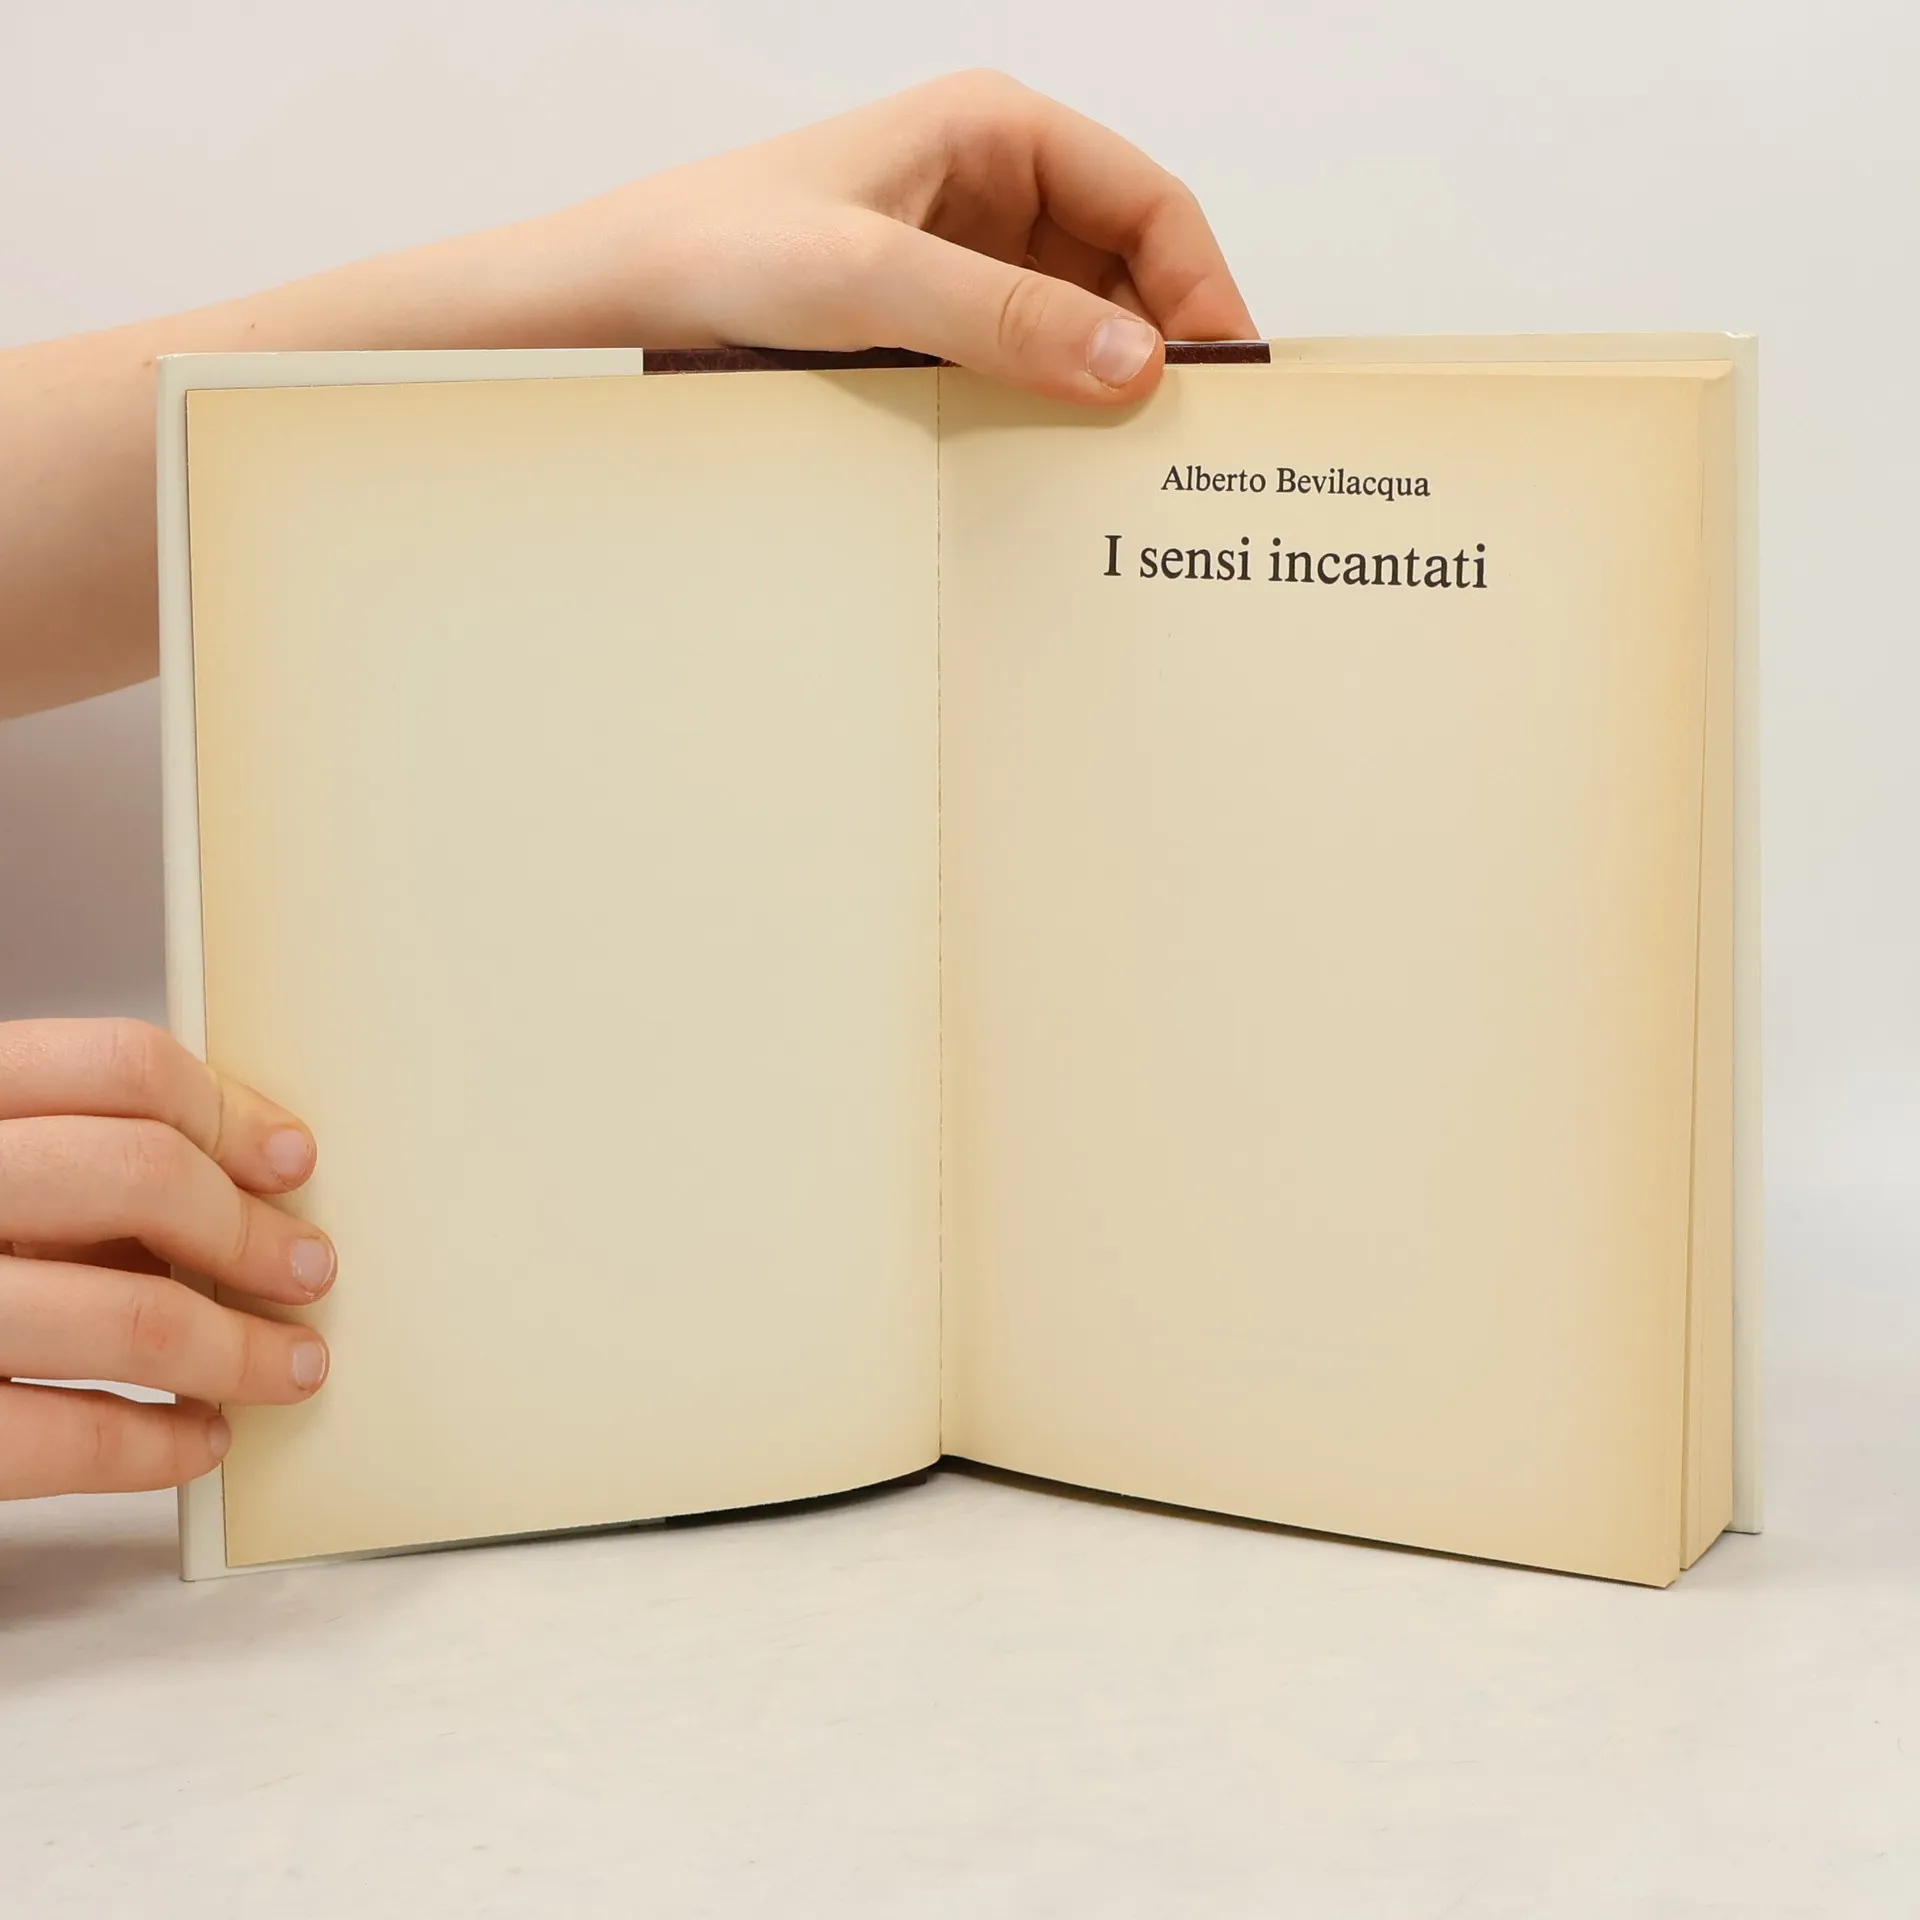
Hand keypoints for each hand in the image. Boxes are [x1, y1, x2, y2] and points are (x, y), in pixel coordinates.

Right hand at [0, 1019, 333, 1496]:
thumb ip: (60, 1161)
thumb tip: (237, 1186)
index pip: (117, 1066)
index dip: (229, 1111)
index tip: (292, 1159)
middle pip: (140, 1177)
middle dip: (250, 1233)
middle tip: (308, 1270)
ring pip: (132, 1318)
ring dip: (239, 1350)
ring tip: (287, 1365)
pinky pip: (67, 1441)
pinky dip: (160, 1448)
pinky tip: (197, 1438)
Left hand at [490, 69, 1257, 403]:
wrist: (619, 295)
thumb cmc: (719, 248)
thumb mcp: (870, 279)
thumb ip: (1005, 319)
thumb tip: (1134, 364)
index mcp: (995, 131)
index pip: (1150, 201)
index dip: (1201, 288)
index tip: (1221, 380)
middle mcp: (993, 186)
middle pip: (1127, 266)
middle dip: (1161, 346)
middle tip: (1185, 443)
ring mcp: (967, 256)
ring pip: (1080, 321)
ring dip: (1106, 385)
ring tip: (1129, 464)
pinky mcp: (936, 318)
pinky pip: (1024, 358)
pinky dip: (1051, 405)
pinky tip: (1056, 459)